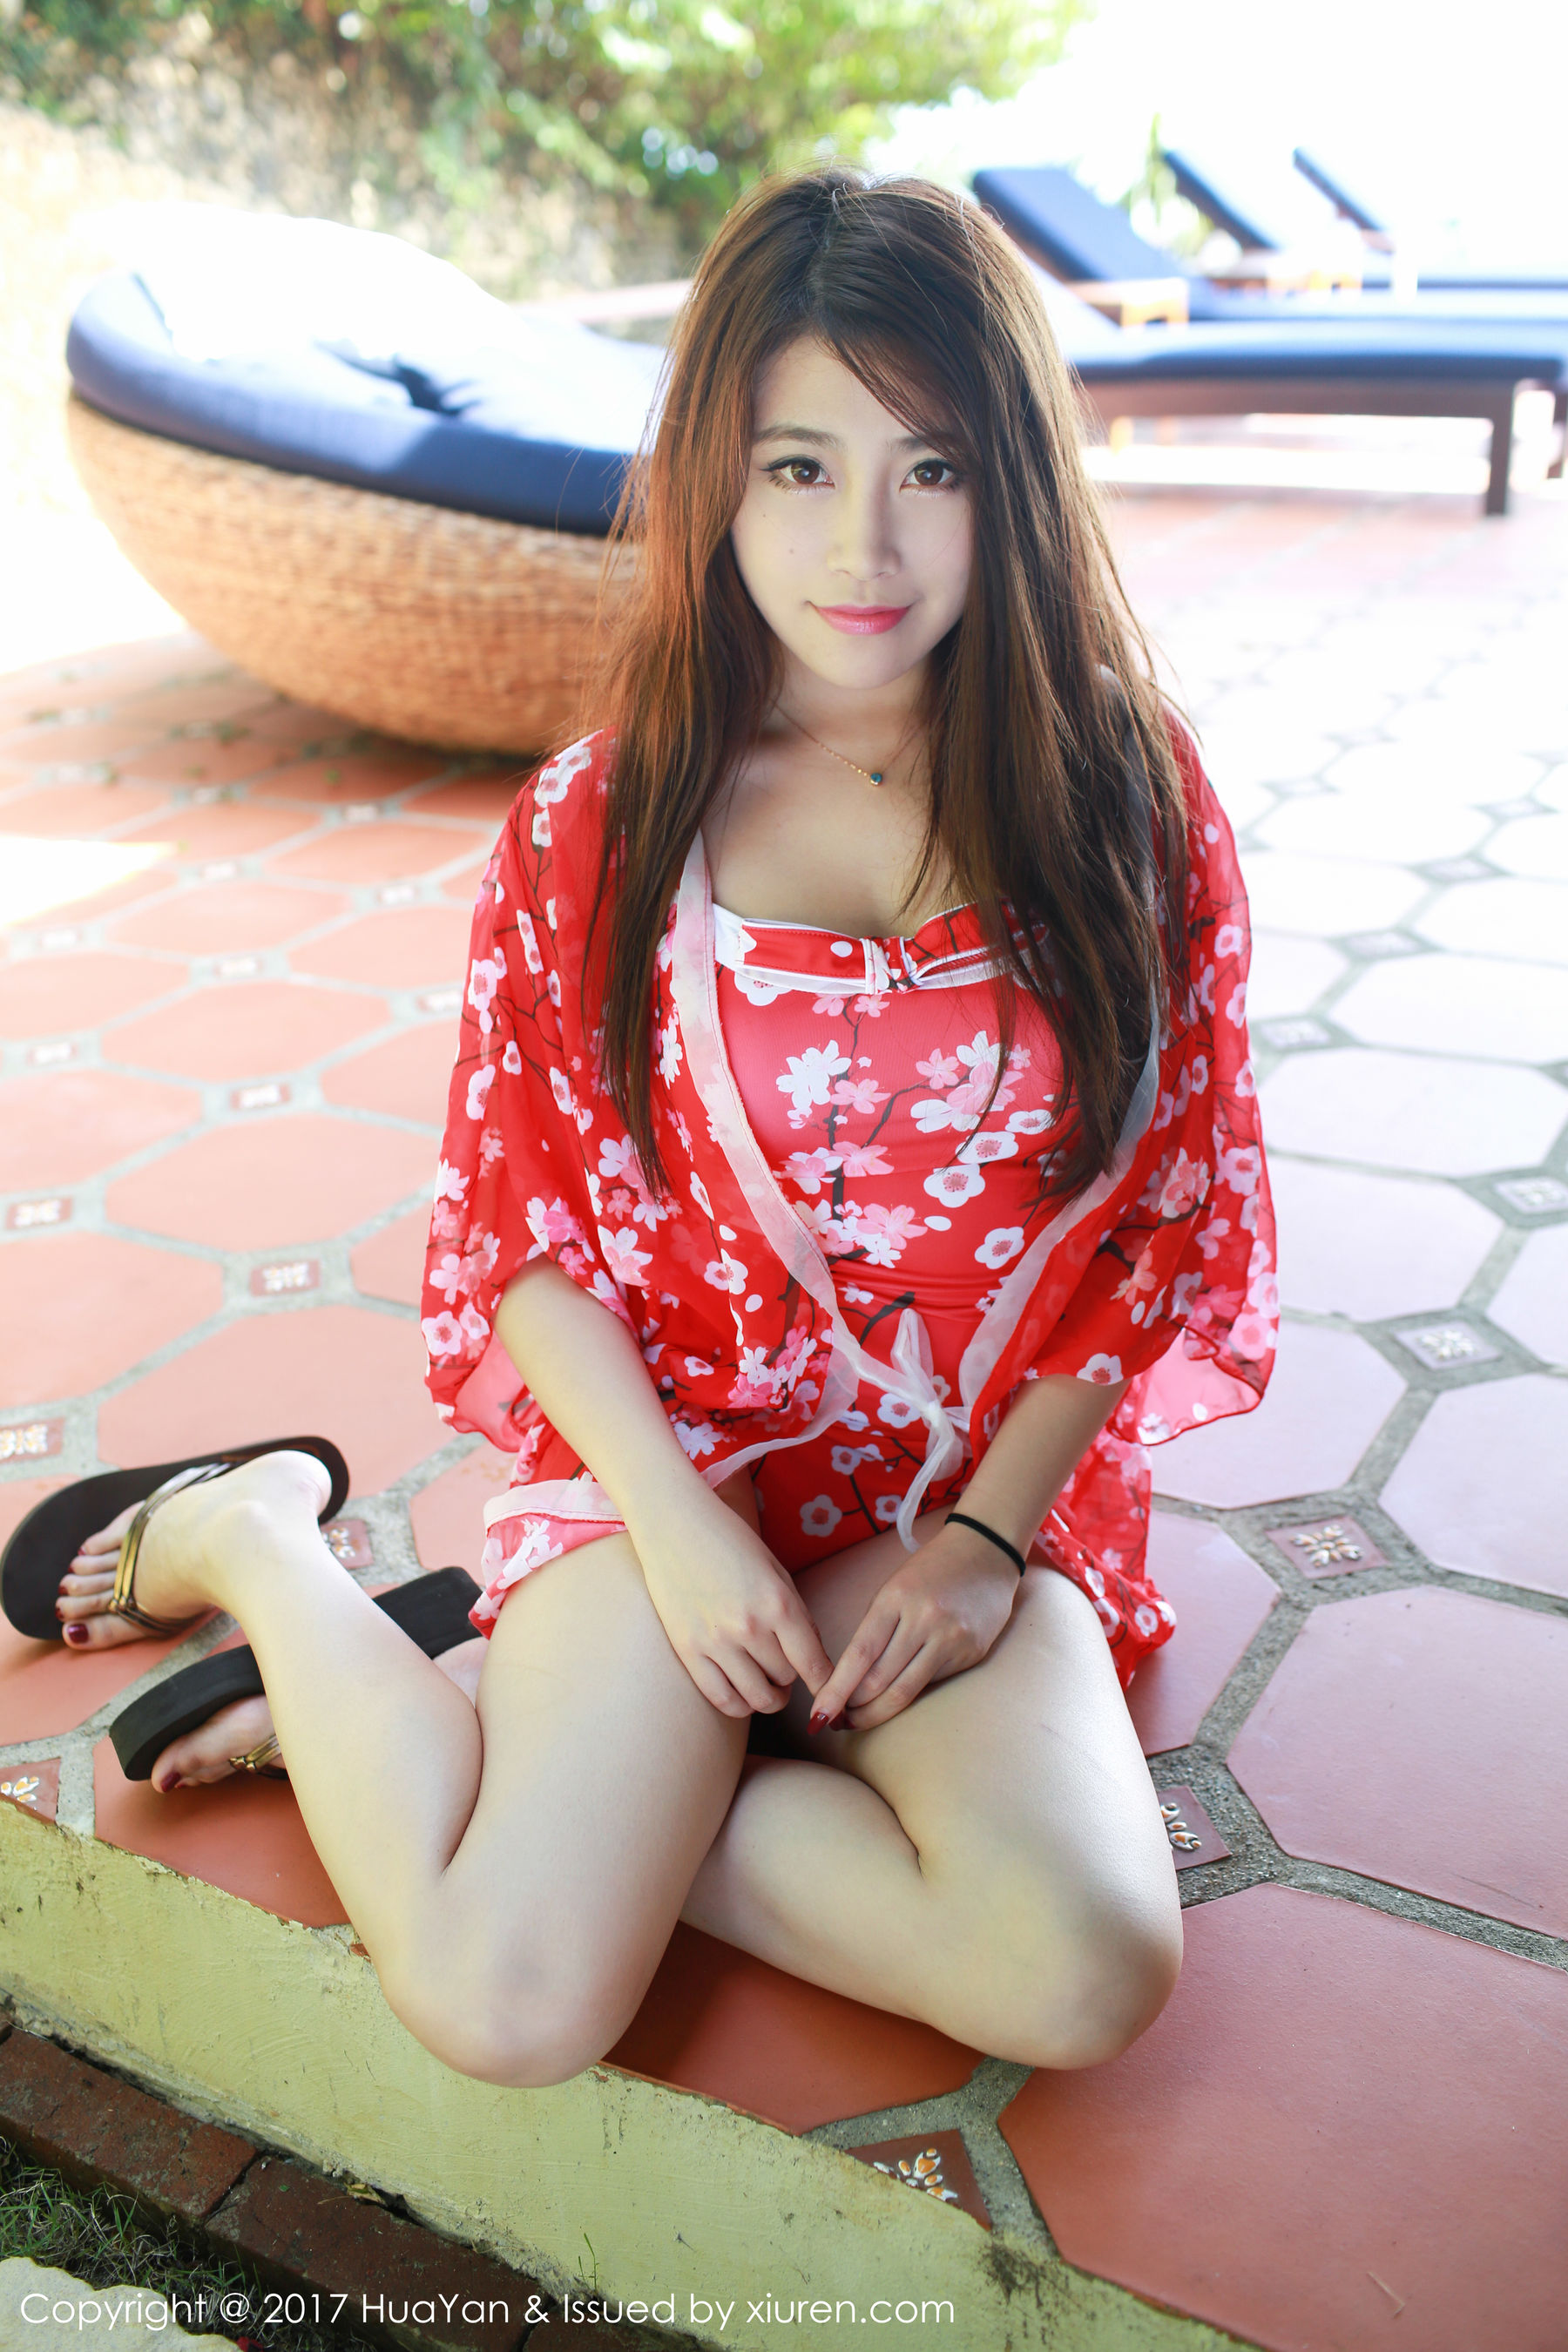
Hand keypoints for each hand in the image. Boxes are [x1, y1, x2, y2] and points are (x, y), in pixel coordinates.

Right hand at [629, 1479, 834, 1720]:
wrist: (674, 1525)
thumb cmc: (731, 1542)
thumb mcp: (776, 1571)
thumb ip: (797, 1615)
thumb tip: (815, 1660)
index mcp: (778, 1603)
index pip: (813, 1664)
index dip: (826, 1684)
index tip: (829, 1691)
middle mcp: (749, 1627)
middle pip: (786, 1679)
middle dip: (792, 1676)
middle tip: (787, 1665)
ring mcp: (715, 1642)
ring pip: (757, 1697)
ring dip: (769, 1695)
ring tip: (768, 1683)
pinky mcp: (687, 1650)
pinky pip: (721, 1699)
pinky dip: (740, 1705)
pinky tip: (744, 1691)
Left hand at [808, 1521, 1021, 1732]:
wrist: (987, 1551)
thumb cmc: (931, 1570)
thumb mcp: (894, 1588)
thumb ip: (875, 1629)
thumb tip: (851, 1678)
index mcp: (896, 1597)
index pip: (860, 1654)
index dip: (836, 1690)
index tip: (818, 1714)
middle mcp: (925, 1619)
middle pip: (880, 1680)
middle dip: (853, 1708)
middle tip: (835, 1720)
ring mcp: (951, 1638)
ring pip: (906, 1691)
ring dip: (876, 1712)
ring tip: (857, 1720)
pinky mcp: (971, 1653)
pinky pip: (931, 1683)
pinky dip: (908, 1694)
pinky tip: (894, 1697)